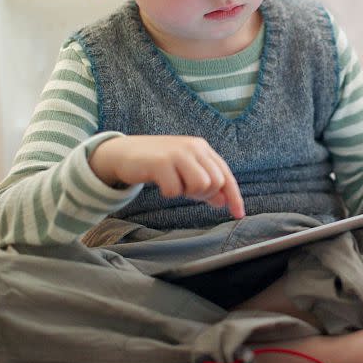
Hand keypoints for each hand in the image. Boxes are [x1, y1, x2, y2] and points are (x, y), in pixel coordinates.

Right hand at [89, 135, 244, 218]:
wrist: (123, 153)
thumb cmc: (157, 163)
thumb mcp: (184, 171)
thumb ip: (204, 185)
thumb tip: (223, 201)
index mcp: (202, 148)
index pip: (226, 175)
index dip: (234, 196)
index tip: (238, 214)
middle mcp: (193, 147)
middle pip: (215, 182)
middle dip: (204, 194)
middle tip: (186, 191)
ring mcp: (177, 153)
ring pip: (200, 185)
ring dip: (186, 192)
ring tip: (173, 184)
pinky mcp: (161, 162)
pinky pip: (175, 190)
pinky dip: (169, 192)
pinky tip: (160, 182)